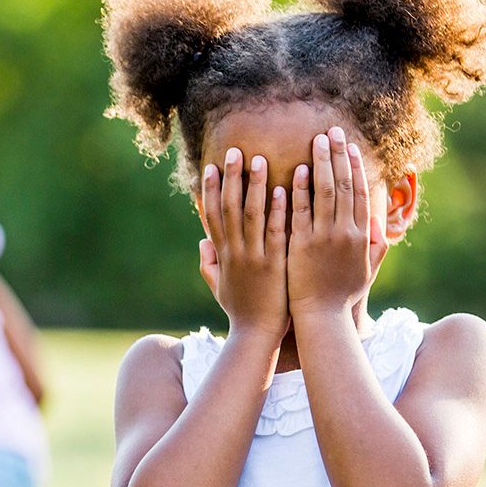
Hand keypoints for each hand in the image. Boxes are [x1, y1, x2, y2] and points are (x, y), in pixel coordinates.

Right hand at [200, 147, 288, 341]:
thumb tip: (201, 243)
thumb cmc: (241, 311)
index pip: (213, 215)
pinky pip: (274, 232)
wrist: (257, 335)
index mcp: (222, 254)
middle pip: (229, 208)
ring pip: (250, 214)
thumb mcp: (220, 287)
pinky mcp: (273, 264)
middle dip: (231, 178)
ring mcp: (253, 257)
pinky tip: (283, 188)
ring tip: (259, 159)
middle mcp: (234, 252)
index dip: (211, 190)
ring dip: (254, 185)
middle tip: (236, 151)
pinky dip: (277, 210)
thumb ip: (209, 264)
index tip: (212, 167)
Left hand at [288, 128, 387, 317]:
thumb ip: (376, 245)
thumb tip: (381, 223)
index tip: (350, 146)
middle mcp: (346, 232)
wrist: (321, 317)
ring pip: (326, 192)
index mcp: (362, 235)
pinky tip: (297, 170)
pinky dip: (300, 189)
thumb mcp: (367, 270)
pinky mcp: (303, 245)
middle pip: (345, 184)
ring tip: (317, 140)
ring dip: (322, 163)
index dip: (356, 166)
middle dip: (339, 155)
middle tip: (332, 130)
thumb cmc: (342, 295)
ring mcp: (324, 237)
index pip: (361, 192)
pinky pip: (302, 211)